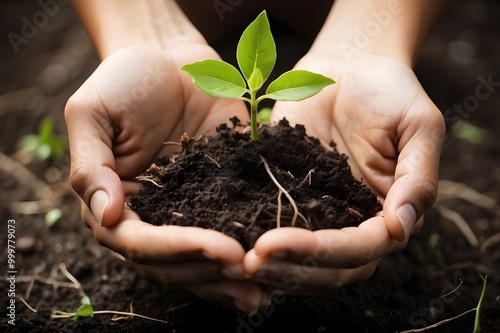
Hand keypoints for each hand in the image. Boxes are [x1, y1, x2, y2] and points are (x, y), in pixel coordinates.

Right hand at [65, 45, 264, 312]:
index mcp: (115, 203)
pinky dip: (247, 255)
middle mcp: (150, 216)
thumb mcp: (94, 113)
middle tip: (248, 270)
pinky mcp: (218, 197)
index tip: (217, 248)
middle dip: (209, 269)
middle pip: (173, 262)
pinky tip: (275, 272)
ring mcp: (186, 210)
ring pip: (201, 260)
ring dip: (229, 279)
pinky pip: (230, 232)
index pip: (138, 242)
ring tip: (266, 290)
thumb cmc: (125, 80)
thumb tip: (105, 214)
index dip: (176, 249)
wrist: (171, 58)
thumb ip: (91, 164)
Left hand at [243, 53, 444, 292]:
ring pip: (301, 259)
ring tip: (238, 262)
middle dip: (291, 267)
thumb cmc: (390, 92)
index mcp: (387, 212)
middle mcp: (353, 220)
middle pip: (329, 267)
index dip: (324, 252)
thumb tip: (401, 227)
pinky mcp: (290, 194)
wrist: (348, 66)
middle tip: (252, 262)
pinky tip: (230, 244)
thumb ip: (417, 177)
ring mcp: (320, 211)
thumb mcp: (418, 126)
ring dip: (272, 266)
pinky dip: (256, 240)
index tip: (282, 243)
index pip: (360, 250)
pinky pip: (274, 226)